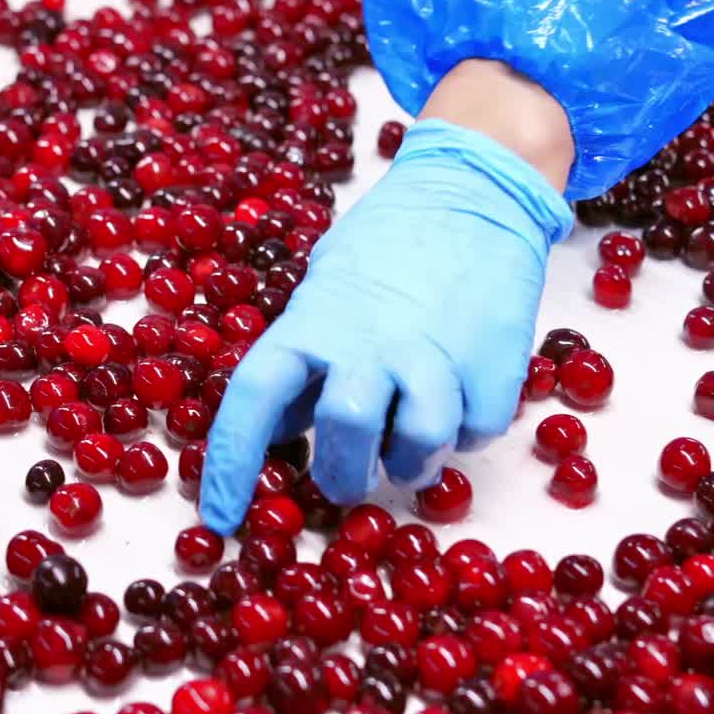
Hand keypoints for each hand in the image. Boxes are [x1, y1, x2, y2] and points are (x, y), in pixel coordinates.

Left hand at [199, 120, 573, 534]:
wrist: (472, 192)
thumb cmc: (387, 246)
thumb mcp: (325, 291)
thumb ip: (304, 359)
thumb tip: (277, 430)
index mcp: (311, 322)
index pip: (253, 400)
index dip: (230, 465)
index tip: (218, 520)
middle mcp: (368, 343)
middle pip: (343, 437)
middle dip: (342, 475)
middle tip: (347, 475)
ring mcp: (435, 355)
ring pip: (417, 449)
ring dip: (409, 462)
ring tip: (408, 442)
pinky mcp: (495, 366)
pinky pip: (476, 431)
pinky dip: (465, 428)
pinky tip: (458, 395)